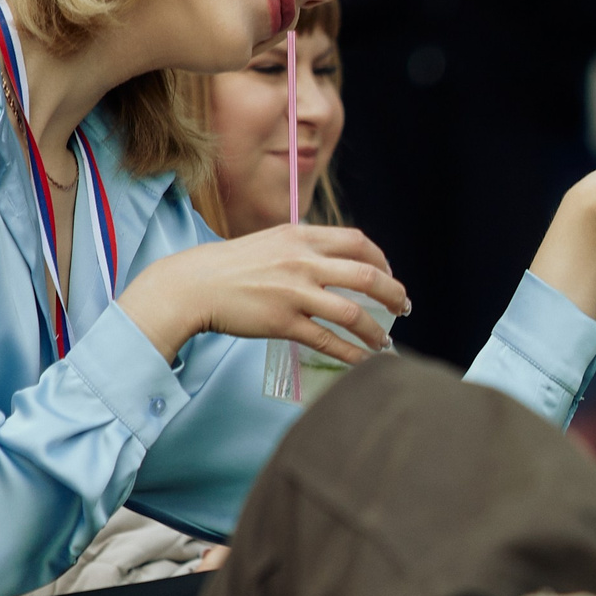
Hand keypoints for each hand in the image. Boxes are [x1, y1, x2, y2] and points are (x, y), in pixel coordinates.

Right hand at [118, 224, 406, 365]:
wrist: (192, 284)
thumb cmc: (232, 266)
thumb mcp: (272, 242)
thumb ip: (305, 248)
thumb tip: (339, 262)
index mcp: (301, 236)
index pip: (357, 241)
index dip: (382, 260)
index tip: (389, 275)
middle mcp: (302, 261)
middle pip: (367, 275)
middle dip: (394, 294)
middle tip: (403, 308)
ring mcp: (293, 292)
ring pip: (352, 313)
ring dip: (375, 331)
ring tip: (384, 342)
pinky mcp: (282, 322)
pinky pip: (327, 340)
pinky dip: (351, 353)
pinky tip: (363, 360)